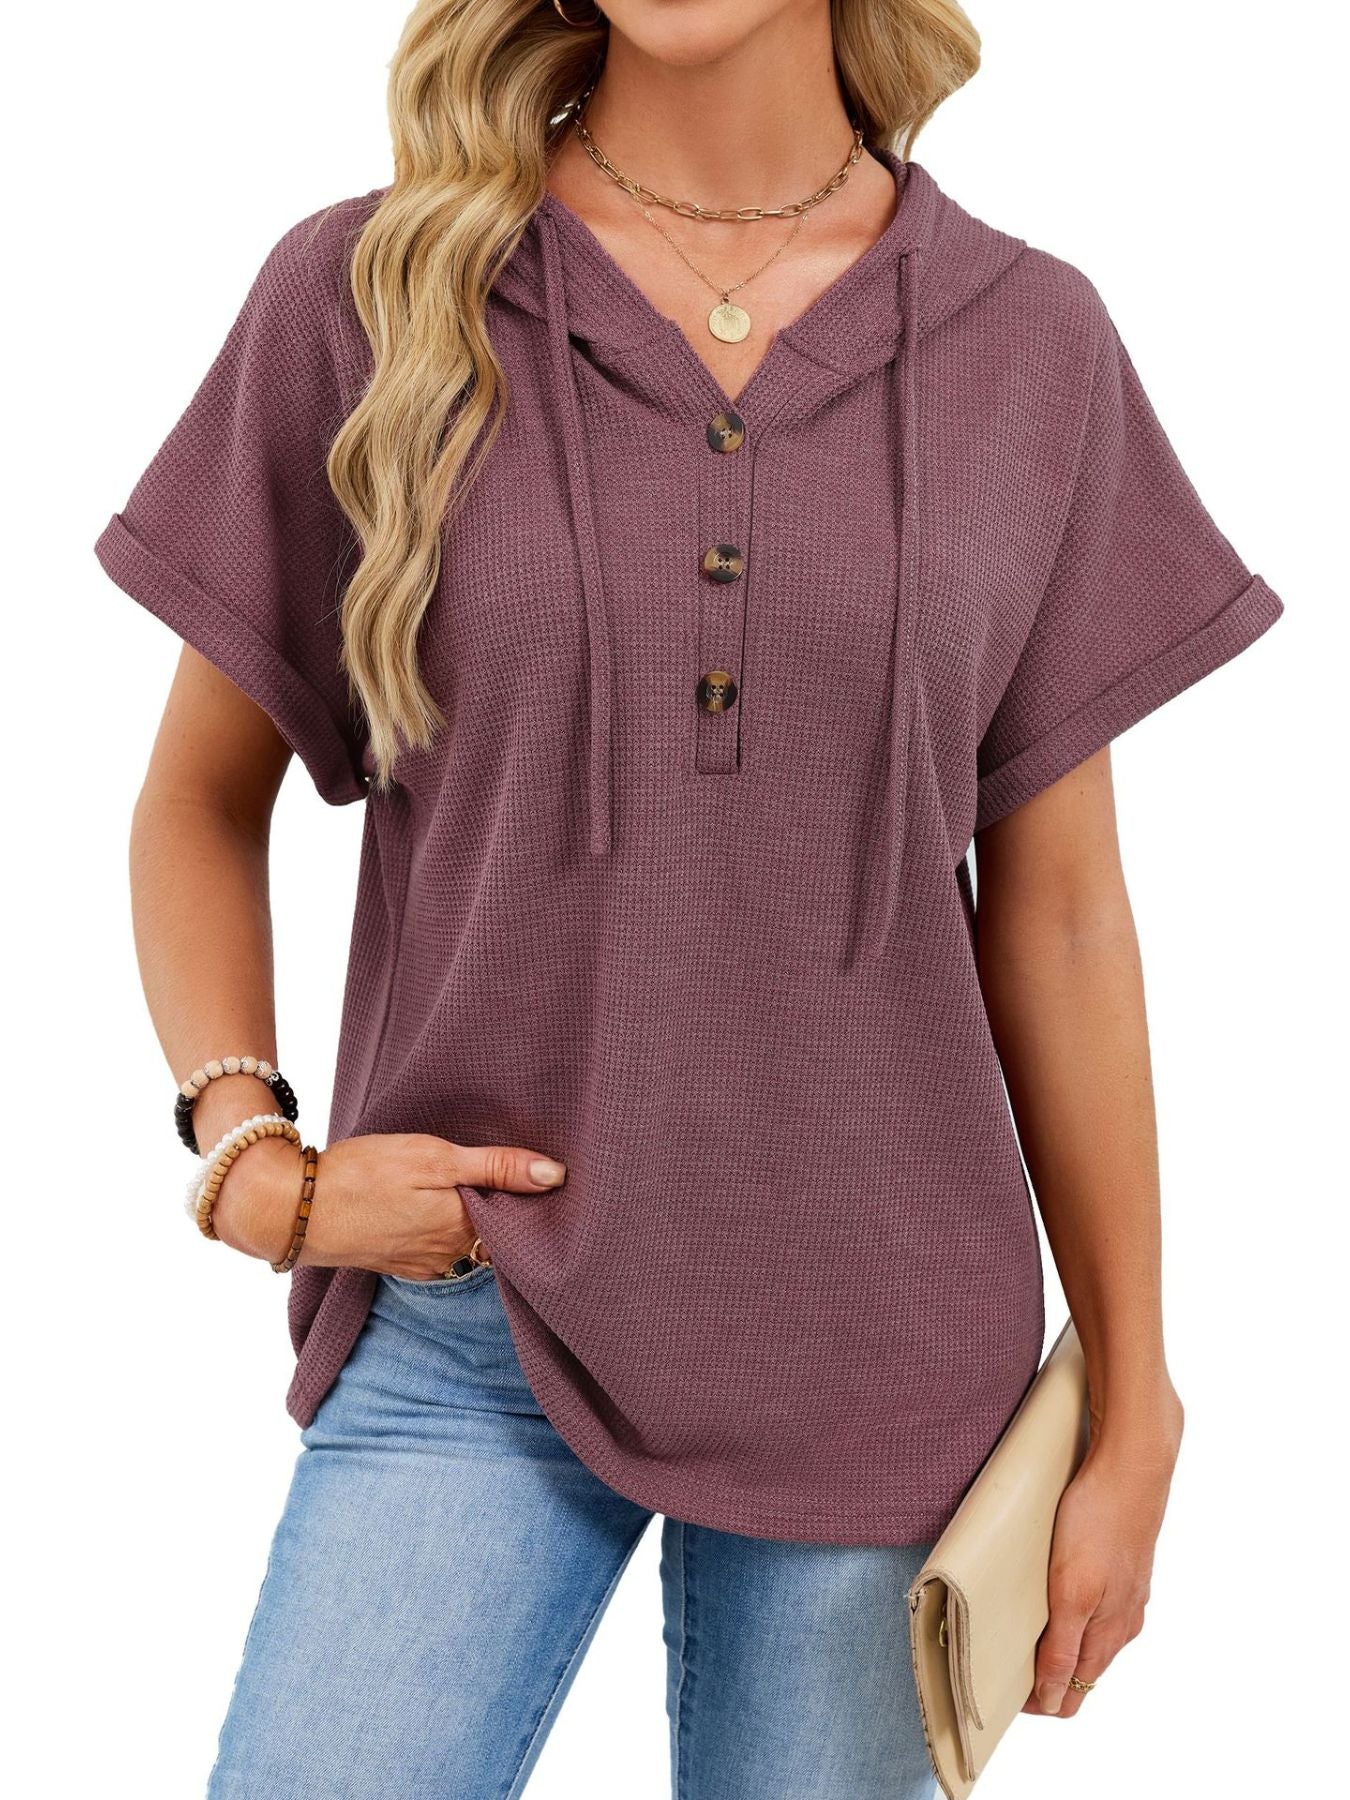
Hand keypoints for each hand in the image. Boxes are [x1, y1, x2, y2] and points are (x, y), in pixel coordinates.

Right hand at [208, 1128, 565, 1274]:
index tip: (546, 1171)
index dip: (533, 1195)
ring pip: (467, 1238)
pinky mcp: (400, 1262)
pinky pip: (439, 1245)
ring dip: (473, 1214)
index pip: (519, 1217)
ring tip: (474, 1180)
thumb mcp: (434, 1157)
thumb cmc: (363, 1175)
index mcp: (465, 1227)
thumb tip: (556, 1175)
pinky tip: (436, 1201)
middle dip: (506, 1205)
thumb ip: (495, 1167)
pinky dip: (445, 1225)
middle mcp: (451, 1255)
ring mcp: (424, 1262)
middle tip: (512, 1169)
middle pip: (495, 1230)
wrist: (293, 1208)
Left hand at [1025, 1387, 1183, 1718]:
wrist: (1131, 1464)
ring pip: (1089, 1637)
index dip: (1038, 1700)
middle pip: (1081, 1670)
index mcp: (1110, 1633)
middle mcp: (1123, 1619)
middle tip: (1001, 1662)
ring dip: (1058, 1645)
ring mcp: (1127, 1591)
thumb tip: (1054, 1699)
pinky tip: (1054, 1594)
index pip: (1071, 1693)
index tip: (1002, 1691)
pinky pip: (1095, 1604)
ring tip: (1020, 1631)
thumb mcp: (1072, 1591)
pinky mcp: (1122, 1562)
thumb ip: (1064, 1647)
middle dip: (1045, 1677)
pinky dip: (1071, 1613)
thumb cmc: (1099, 1521)